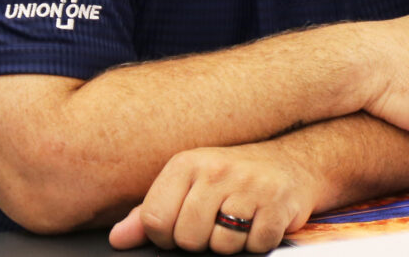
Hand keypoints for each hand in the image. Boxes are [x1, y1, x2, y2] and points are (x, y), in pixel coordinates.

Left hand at [108, 144, 317, 252]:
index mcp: (186, 163)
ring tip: (239, 221)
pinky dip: (258, 243)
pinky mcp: (277, 203)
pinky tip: (259, 222)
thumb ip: (149, 212)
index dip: (166, 236)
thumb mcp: (188, 184)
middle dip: (201, 242)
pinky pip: (256, 246)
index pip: (154, 220)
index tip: (182, 226)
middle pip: (187, 238)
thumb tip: (118, 238)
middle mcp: (215, 169)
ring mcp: (248, 185)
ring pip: (222, 246)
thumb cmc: (230, 178)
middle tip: (216, 222)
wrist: (290, 163)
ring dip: (231, 244)